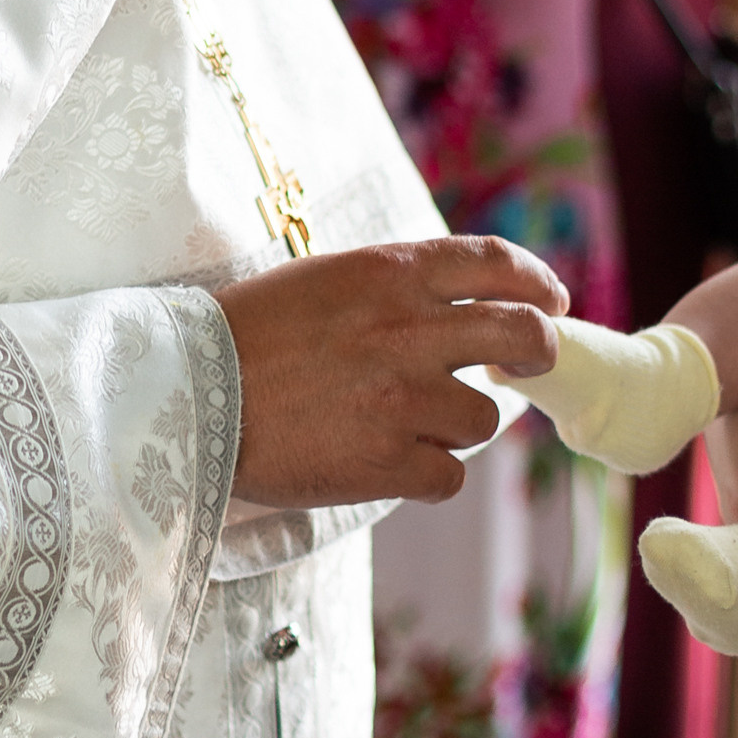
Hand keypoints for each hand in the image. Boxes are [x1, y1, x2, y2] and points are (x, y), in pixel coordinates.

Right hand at [217, 235, 563, 508]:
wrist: (186, 395)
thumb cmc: (247, 336)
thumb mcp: (324, 281)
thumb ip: (394, 289)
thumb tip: (457, 309)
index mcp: (391, 273)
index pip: (495, 263)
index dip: (536, 281)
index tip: (550, 299)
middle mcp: (409, 329)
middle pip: (523, 334)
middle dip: (541, 349)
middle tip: (532, 362)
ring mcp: (404, 398)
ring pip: (482, 418)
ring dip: (454, 425)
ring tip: (401, 424)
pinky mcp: (389, 461)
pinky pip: (446, 475)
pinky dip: (423, 474)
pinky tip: (382, 463)